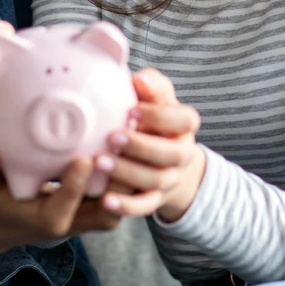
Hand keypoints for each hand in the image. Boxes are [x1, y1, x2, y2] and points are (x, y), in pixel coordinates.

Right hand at [0, 148, 120, 261]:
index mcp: (27, 218)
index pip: (58, 212)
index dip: (72, 188)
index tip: (82, 160)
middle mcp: (55, 221)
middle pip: (100, 217)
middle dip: (117, 187)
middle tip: (127, 149)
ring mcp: (69, 217)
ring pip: (110, 211)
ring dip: (124, 183)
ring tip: (135, 147)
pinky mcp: (77, 208)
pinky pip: (107, 201)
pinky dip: (118, 180)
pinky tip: (124, 150)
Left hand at [96, 68, 204, 222]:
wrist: (165, 160)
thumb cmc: (152, 120)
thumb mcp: (156, 99)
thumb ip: (151, 86)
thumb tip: (140, 79)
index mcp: (184, 126)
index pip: (184, 121)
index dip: (160, 117)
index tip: (131, 109)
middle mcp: (182, 154)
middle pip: (172, 154)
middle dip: (141, 146)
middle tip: (111, 137)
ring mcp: (171, 179)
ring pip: (156, 180)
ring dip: (128, 172)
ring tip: (100, 162)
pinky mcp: (155, 200)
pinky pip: (144, 207)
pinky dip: (126, 205)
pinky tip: (105, 200)